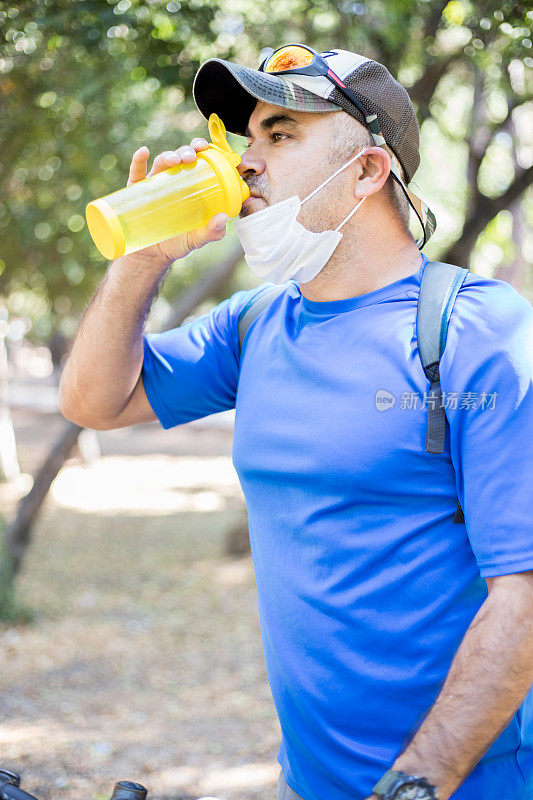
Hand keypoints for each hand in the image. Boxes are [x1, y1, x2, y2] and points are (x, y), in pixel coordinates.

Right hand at [125, 137, 228, 264]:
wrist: (152, 256)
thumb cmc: (177, 243)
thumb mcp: (197, 238)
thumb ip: (212, 232)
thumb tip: (223, 218)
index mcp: (190, 185)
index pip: (198, 162)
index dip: (202, 150)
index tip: (207, 147)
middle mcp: (172, 180)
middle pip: (180, 157)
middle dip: (187, 151)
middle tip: (191, 158)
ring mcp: (154, 185)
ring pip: (161, 163)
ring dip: (168, 156)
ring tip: (175, 160)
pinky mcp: (136, 192)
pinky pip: (136, 173)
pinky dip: (139, 161)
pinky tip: (144, 152)